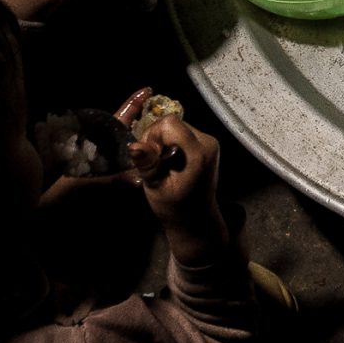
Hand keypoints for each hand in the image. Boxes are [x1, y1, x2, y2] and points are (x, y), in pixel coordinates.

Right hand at [125, 94, 228, 250]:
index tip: (152, 157)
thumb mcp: (156, 188)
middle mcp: (208, 142)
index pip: (169, 124)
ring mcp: (209, 142)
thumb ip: (148, 164)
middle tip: (155, 163)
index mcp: (198, 153)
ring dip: (164, 142)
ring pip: (176, 127)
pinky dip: (172, 143)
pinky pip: (182, 133)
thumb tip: (134, 145)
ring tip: (163, 164)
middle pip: (173, 123)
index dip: (154, 137)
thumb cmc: (175, 208)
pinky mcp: (207, 143)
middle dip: (157, 139)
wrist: (197, 219)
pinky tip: (171, 162)